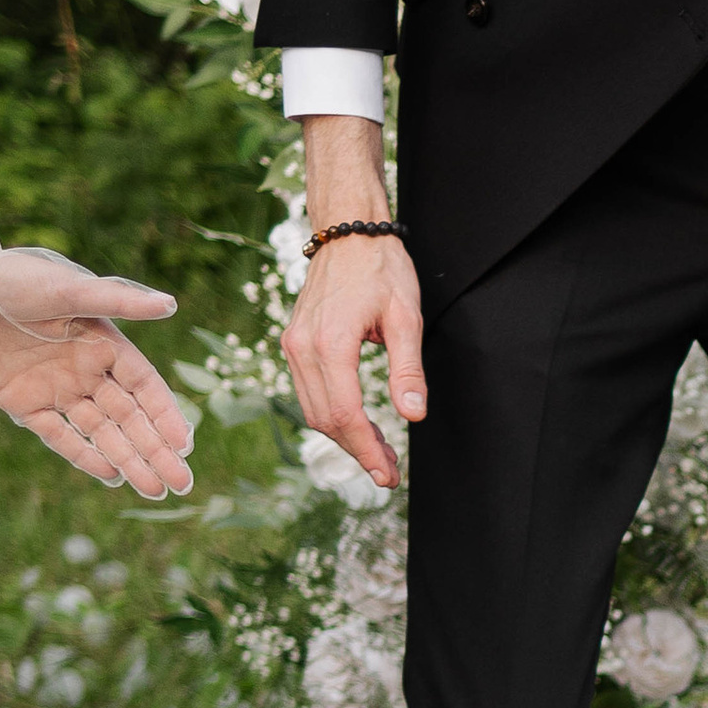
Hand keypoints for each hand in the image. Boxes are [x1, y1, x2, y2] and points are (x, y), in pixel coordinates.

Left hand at [0, 236, 192, 495]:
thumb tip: (170, 304)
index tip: (184, 443)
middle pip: (129, 417)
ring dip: (128, 459)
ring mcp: (55, 389)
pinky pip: (58, 435)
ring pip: (99, 432)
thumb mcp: (68, 289)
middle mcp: (84, 369)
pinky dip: (83, 455)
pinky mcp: (23, 403)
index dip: (165, 414)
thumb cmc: (13, 280)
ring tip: (154, 490)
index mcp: (102, 341)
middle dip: (156, 450)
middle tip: (182, 482)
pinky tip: (111, 477)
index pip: (144, 386)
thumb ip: (118, 300)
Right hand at [283, 114, 425, 494]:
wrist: (348, 233)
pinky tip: (357, 426)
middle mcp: (303, 348)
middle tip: (390, 472)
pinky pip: (308, 393)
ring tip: (379, 454)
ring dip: (344, 438)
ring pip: (314, 411)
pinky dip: (331, 416)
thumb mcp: (406, 318)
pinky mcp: (294, 343)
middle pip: (326, 420)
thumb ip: (408, 368)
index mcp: (331, 344)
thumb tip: (413, 415)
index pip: (346, 415)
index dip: (367, 450)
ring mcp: (294, 346)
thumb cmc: (382, 269)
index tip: (390, 474)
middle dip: (357, 451)